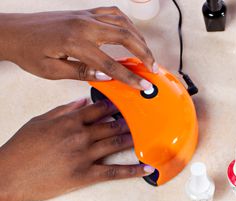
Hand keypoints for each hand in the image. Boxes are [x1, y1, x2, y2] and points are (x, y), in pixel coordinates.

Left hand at [0, 7, 155, 89]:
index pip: (111, 64)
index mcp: (76, 43)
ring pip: (123, 23)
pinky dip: (127, 23)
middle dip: (144, 53)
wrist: (12, 31)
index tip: (144, 85)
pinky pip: (112, 13)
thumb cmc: (29, 52)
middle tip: (154, 68)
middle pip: (125, 37)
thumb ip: (82, 73)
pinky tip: (132, 34)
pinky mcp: (84, 13)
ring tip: (147, 54)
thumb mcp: (52, 71)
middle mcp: (84, 25)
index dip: (130, 77)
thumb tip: (106, 78)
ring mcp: (85, 16)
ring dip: (139, 38)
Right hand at [0, 98, 153, 200]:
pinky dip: (132, 171)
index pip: (97, 109)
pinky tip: (146, 168)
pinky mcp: (86, 175)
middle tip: (141, 119)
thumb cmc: (21, 149)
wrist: (10, 174)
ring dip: (132, 139)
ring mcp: (84, 156)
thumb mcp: (39, 122)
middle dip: (128, 122)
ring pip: (115, 144)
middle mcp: (79, 136)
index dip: (114, 106)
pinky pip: (114, 172)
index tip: (126, 103)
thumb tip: (80, 102)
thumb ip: (62, 111)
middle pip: (110, 125)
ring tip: (145, 136)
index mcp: (68, 121)